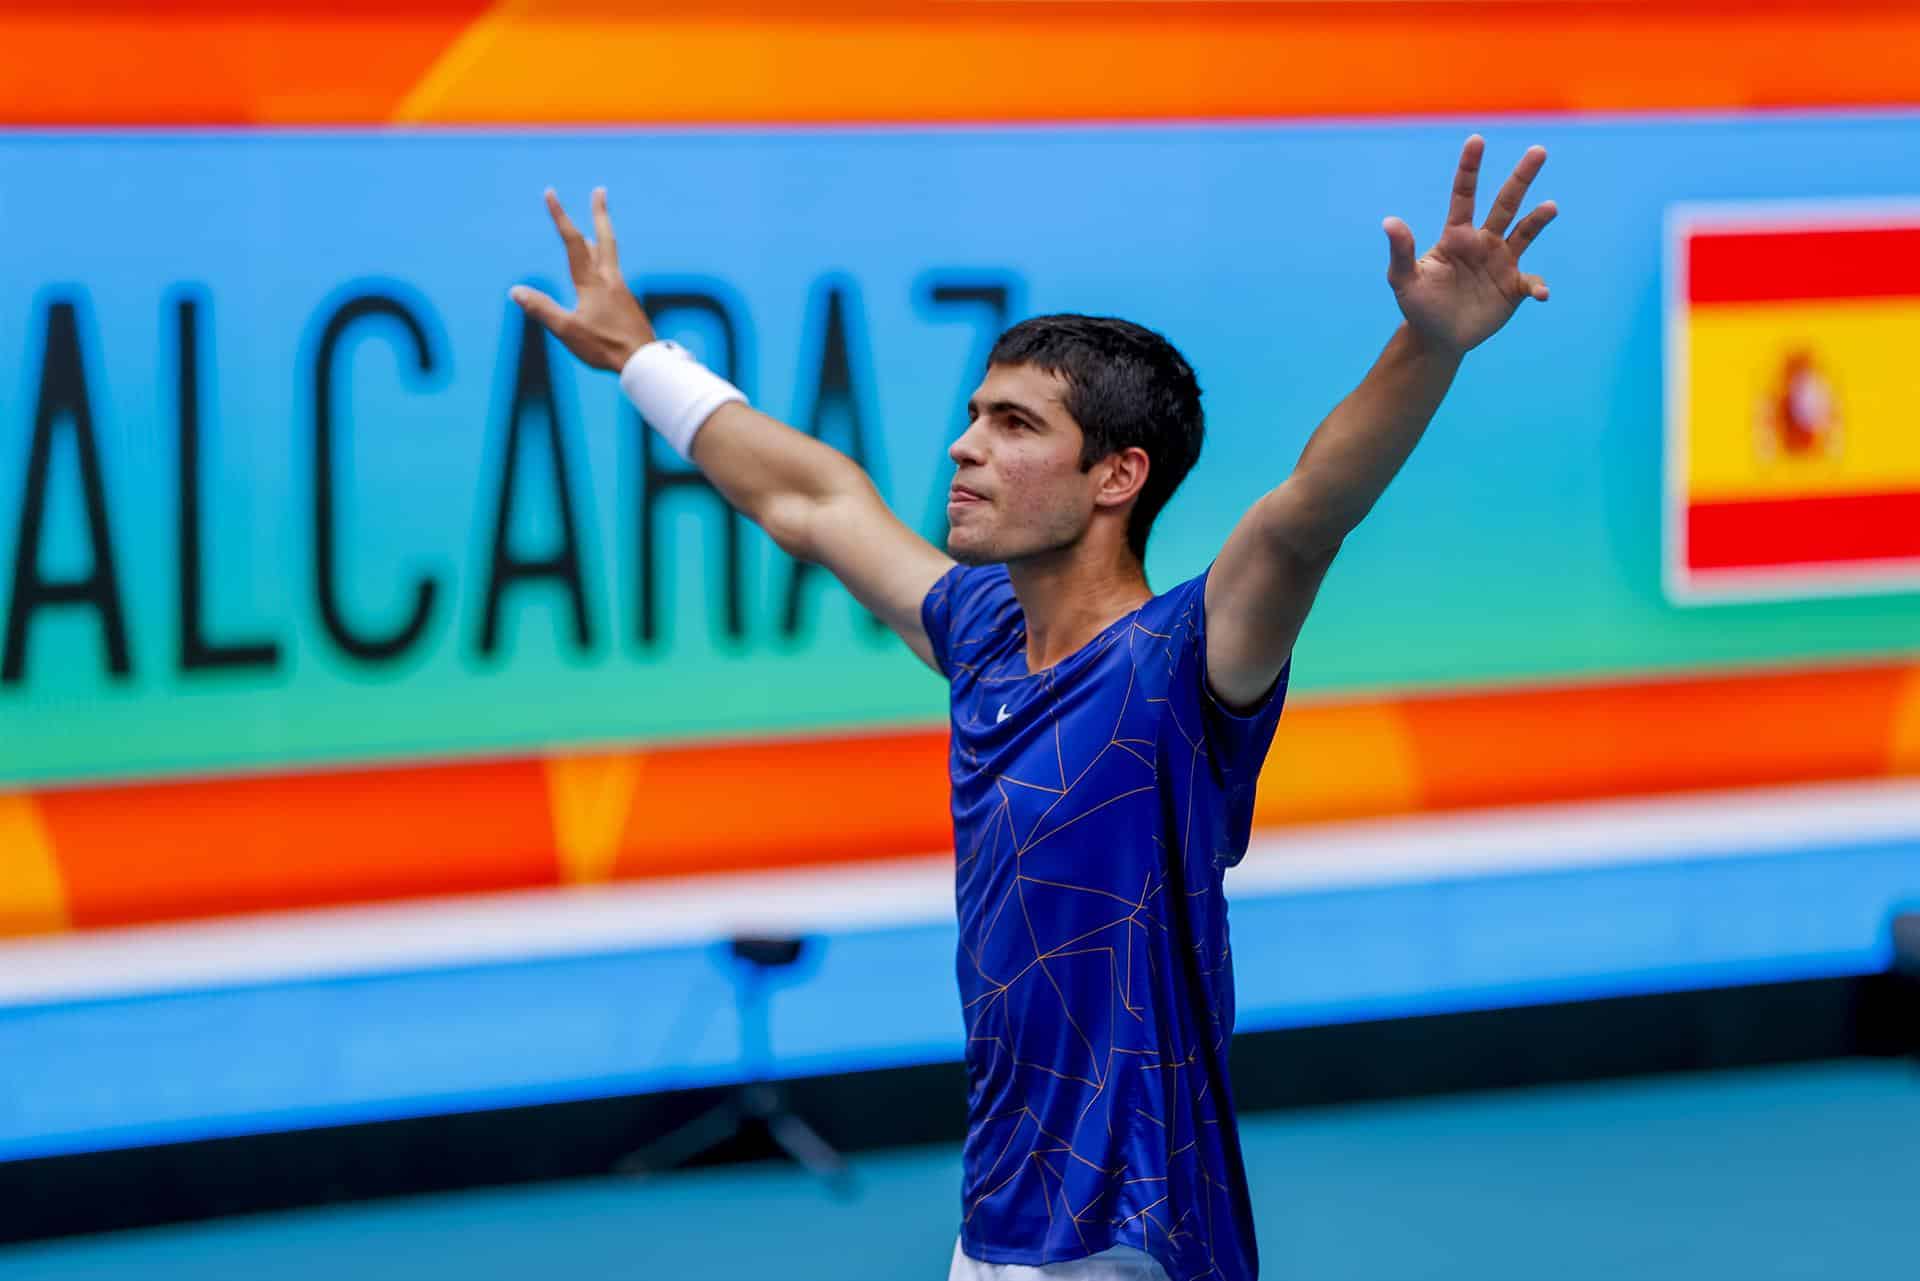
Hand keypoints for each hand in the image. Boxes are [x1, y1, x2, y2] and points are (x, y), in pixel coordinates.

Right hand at [510, 187, 655, 370]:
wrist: (644, 361)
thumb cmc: (604, 348)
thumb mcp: (567, 330)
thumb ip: (542, 309)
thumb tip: (515, 291)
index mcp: (592, 282)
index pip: (573, 241)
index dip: (560, 215)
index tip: (550, 192)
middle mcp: (610, 279)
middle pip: (605, 238)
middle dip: (599, 213)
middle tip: (600, 190)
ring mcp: (622, 290)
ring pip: (609, 256)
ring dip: (599, 237)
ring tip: (591, 232)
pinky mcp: (628, 303)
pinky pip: (613, 275)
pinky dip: (603, 264)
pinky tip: (602, 276)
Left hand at [1384, 136, 1556, 356]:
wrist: (1437, 338)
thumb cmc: (1418, 305)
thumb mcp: (1403, 280)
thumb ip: (1401, 251)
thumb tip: (1389, 221)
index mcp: (1456, 235)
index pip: (1464, 194)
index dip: (1470, 168)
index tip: (1476, 140)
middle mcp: (1483, 242)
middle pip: (1506, 202)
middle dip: (1521, 176)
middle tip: (1538, 150)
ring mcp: (1502, 263)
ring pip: (1525, 232)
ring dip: (1538, 219)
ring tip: (1550, 207)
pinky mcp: (1514, 288)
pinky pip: (1532, 282)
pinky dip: (1538, 286)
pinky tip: (1540, 293)